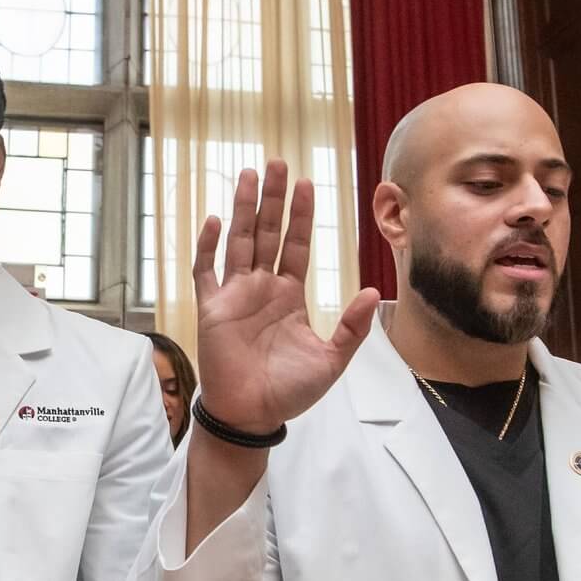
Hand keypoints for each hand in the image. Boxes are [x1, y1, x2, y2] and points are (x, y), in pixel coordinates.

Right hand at [191, 162, 379, 435]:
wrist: (253, 416)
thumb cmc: (289, 391)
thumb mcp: (332, 359)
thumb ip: (352, 326)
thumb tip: (374, 292)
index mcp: (289, 295)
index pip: (297, 245)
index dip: (302, 216)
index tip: (307, 184)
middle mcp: (261, 288)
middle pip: (268, 233)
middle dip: (273, 199)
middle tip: (277, 164)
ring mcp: (234, 295)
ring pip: (239, 241)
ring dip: (244, 209)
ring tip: (248, 175)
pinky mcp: (211, 309)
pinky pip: (206, 271)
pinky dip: (208, 246)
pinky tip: (216, 221)